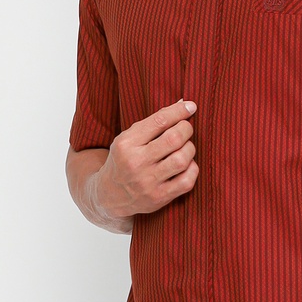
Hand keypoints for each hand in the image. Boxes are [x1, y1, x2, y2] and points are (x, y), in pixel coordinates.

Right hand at [94, 100, 198, 222]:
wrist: (110, 195)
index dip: (179, 111)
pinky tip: (185, 165)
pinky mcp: (159, 198)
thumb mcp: (129, 138)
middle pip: (174, 139)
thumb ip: (154, 122)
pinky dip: (192, 168)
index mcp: (126, 144)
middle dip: (186, 129)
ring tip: (185, 147)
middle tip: (185, 128)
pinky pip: (187, 180)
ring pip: (182, 159)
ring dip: (190, 149)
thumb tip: (185, 103)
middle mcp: (136, 163)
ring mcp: (148, 183)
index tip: (191, 106)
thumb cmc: (125, 159)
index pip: (159, 121)